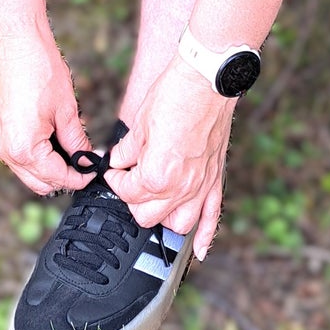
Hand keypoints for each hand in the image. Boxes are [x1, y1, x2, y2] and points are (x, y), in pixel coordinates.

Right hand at [0, 28, 91, 196]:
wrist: (16, 41)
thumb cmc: (41, 69)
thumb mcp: (66, 109)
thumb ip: (76, 141)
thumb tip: (86, 159)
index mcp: (24, 149)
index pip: (56, 178)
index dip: (79, 177)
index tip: (93, 170)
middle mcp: (5, 150)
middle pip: (38, 182)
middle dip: (62, 176)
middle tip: (83, 161)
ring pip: (25, 170)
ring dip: (46, 166)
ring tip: (68, 147)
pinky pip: (15, 153)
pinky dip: (32, 153)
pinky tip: (49, 136)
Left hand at [105, 57, 233, 259]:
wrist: (206, 78)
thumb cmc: (175, 94)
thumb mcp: (139, 122)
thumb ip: (127, 150)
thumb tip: (117, 161)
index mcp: (157, 174)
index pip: (127, 192)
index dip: (115, 180)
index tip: (114, 170)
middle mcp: (181, 187)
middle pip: (148, 216)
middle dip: (134, 199)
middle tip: (129, 181)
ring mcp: (201, 185)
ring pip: (178, 224)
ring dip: (163, 217)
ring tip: (154, 201)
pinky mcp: (216, 178)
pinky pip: (213, 218)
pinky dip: (206, 236)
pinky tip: (199, 251)